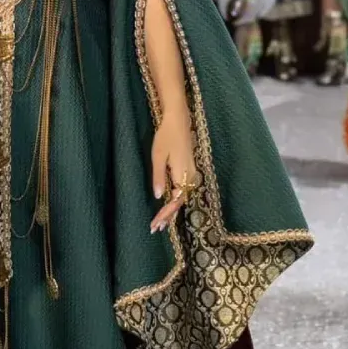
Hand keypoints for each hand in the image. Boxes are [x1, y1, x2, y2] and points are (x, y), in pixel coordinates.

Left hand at [150, 106, 199, 233]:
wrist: (178, 120)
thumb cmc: (166, 136)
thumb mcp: (158, 156)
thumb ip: (159, 177)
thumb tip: (159, 197)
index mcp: (183, 174)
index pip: (176, 200)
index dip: (166, 214)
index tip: (156, 224)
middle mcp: (191, 176)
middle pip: (181, 201)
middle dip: (168, 216)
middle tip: (155, 228)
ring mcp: (192, 172)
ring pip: (182, 196)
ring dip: (172, 210)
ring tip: (160, 222)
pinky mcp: (189, 169)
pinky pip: (183, 189)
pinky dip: (175, 200)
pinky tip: (167, 205)